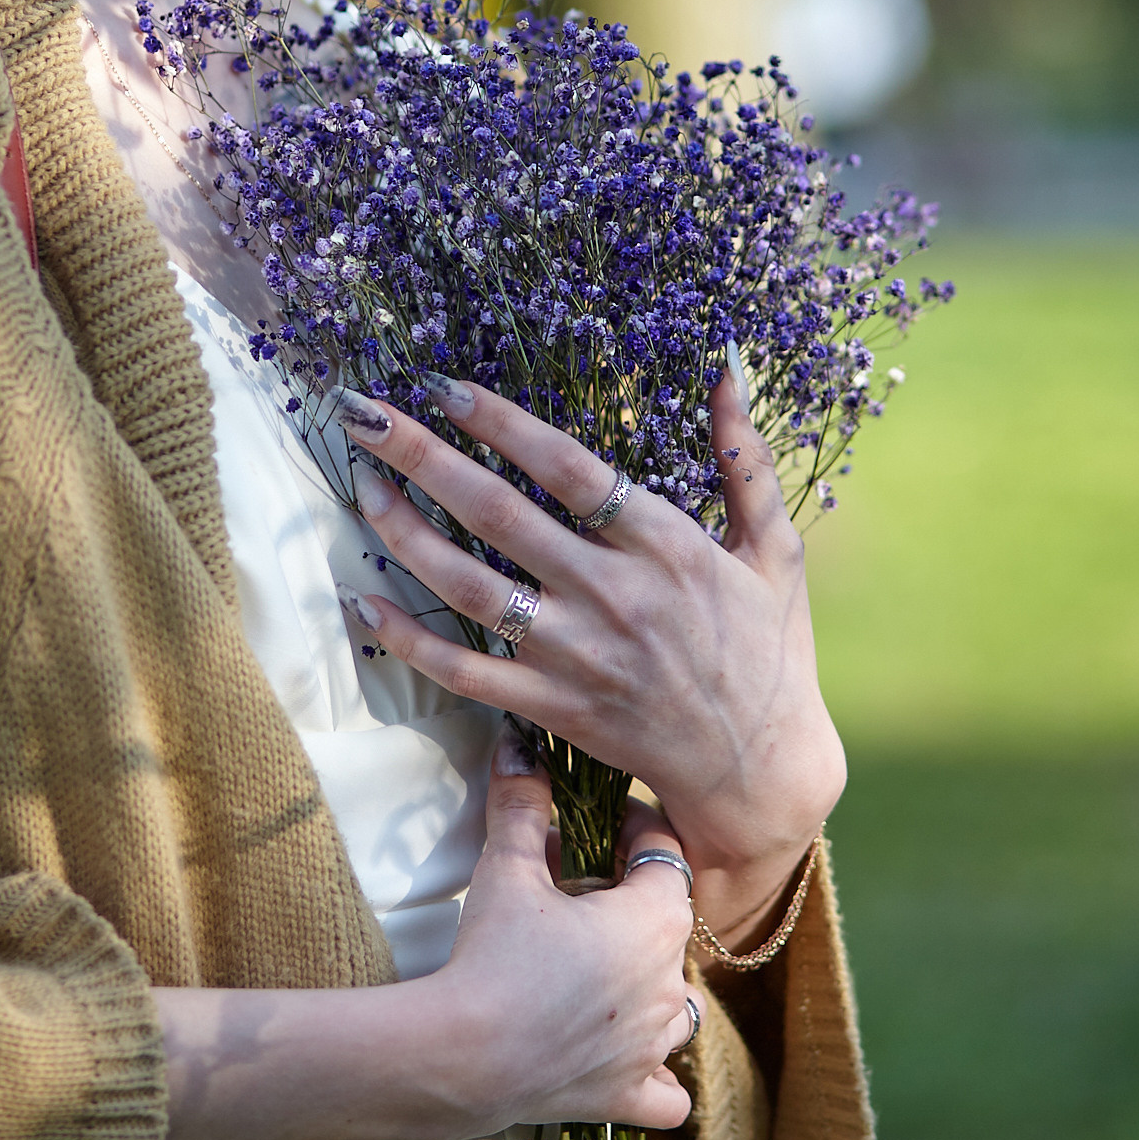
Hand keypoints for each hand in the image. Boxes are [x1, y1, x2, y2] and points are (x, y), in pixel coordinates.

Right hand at [154, 738, 698, 1139]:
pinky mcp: (627, 1095)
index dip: (634, 830)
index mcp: (655, 921)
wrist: (464, 1053)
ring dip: (651, 983)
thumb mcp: (507, 868)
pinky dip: (655, 1073)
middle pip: (670, 926)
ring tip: (600, 968)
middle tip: (574, 891)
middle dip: (630, 903)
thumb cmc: (491, 954)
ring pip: (682, 1006)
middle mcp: (671, 984)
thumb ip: (521, 804)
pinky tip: (623, 1054)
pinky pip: (668, 1090)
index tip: (601, 822)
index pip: (666, 855)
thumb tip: (519, 746)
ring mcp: (653, 1046)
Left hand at [343, 368, 844, 949]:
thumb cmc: (770, 648)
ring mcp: (575, 656)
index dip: (500, 424)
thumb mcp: (776, 549)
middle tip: (366, 416)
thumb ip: (747, 460)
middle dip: (424, 458)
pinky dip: (409, 640)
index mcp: (664, 545)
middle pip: (498, 516)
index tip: (443, 387)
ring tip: (362, 488)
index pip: (567, 468)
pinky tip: (364, 602)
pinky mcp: (551, 708)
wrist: (761, 768)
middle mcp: (611, 596)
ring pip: (469, 588)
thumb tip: (727, 371)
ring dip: (405, 535)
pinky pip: (464, 673)